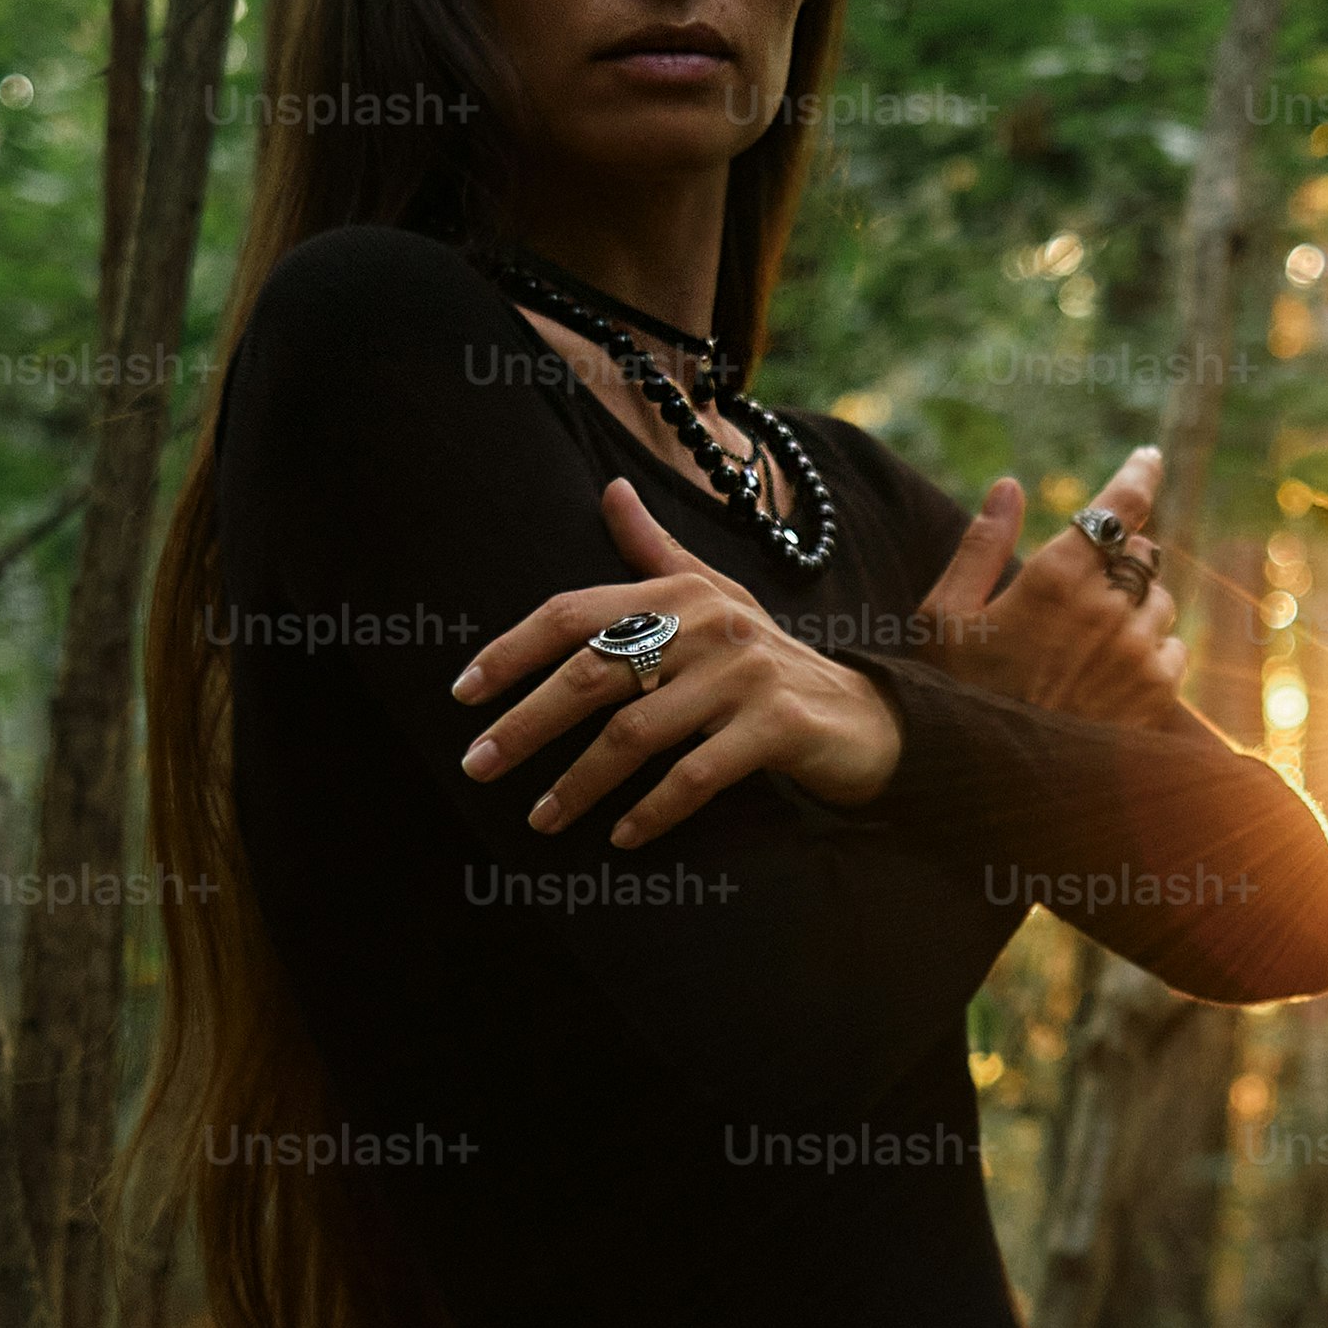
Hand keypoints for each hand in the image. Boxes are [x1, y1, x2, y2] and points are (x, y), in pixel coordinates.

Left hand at [451, 476, 907, 840]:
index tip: (462, 694)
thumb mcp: (716, 600)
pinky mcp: (776, 726)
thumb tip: (610, 489)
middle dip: (525, 725)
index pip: (573, 613)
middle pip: (590, 675)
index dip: (511, 651)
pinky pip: (694, 775)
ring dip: (578, 783)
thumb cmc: (767, 660)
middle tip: (477, 767)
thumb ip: (655, 552)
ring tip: (539, 819)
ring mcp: (744, 675)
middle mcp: (708, 625)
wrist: (866, 715)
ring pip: (634, 733)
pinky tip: (621, 838)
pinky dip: (652, 811)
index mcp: (679, 592)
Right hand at [915, 441, 1188, 728]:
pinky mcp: (1156, 694)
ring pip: (1159, 601)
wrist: (989, 788)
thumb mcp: (944, 618)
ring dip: (1135, 607)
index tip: (1149, 458)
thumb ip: (980, 546)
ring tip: (1088, 644)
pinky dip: (1150, 650)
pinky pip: (1172, 649)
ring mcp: (1137, 652)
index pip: (1116, 508)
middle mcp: (1107, 609)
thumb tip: (1009, 486)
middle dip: (1118, 559)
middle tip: (1082, 589)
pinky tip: (1110, 675)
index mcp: (1055, 579)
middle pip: (1140, 554)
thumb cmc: (955, 698)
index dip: (1137, 476)